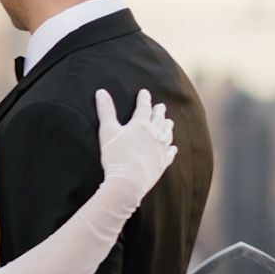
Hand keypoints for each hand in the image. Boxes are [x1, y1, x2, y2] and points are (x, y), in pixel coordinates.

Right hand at [94, 87, 176, 202]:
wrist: (129, 181)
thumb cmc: (116, 156)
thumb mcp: (107, 131)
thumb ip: (105, 111)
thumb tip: (101, 91)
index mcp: (140, 125)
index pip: (144, 107)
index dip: (144, 99)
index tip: (144, 93)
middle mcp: (154, 134)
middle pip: (159, 119)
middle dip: (159, 111)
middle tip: (161, 106)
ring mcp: (160, 149)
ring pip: (167, 134)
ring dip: (168, 126)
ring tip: (169, 122)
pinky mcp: (162, 163)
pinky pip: (170, 153)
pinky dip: (172, 149)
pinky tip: (173, 147)